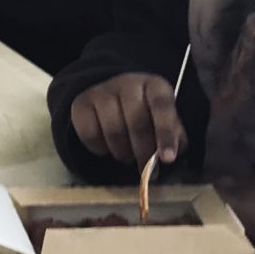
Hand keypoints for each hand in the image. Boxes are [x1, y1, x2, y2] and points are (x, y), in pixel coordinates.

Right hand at [68, 72, 186, 168]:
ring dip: (122, 152)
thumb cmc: (146, 112)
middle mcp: (127, 83)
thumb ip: (173, 135)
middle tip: (147, 170)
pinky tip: (108, 148)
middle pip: (136, 122)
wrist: (112, 95)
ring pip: (113, 131)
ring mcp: (102, 91)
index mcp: (154, 85)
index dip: (165, 133)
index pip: (161, 106)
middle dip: (143, 152)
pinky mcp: (80, 103)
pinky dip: (100, 149)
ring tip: (127, 156)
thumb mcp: (165, 118)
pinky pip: (90, 134)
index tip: (167, 159)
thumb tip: (167, 155)